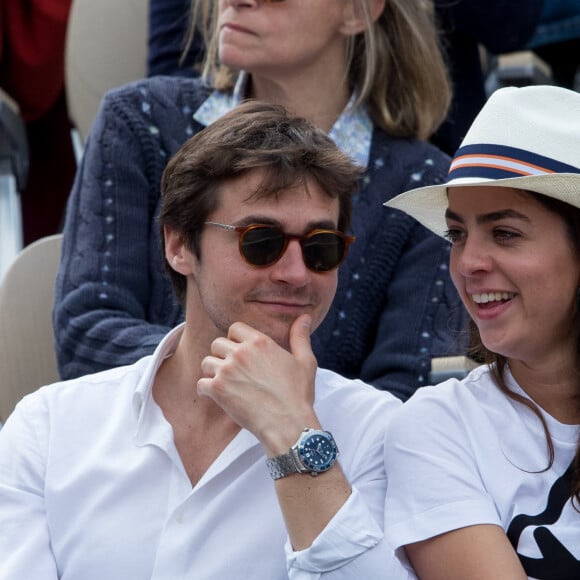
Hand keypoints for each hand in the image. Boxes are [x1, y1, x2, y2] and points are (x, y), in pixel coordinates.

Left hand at [197, 314, 318, 453]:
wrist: (288, 424)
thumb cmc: (298, 394)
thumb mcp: (305, 362)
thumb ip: (300, 337)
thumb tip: (304, 317)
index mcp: (260, 342)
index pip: (235, 328)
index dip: (236, 339)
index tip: (242, 352)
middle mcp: (241, 352)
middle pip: (217, 343)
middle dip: (222, 355)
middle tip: (233, 370)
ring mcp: (228, 370)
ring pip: (206, 362)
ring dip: (213, 372)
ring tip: (225, 383)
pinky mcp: (218, 389)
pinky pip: (201, 384)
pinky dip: (206, 391)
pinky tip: (218, 397)